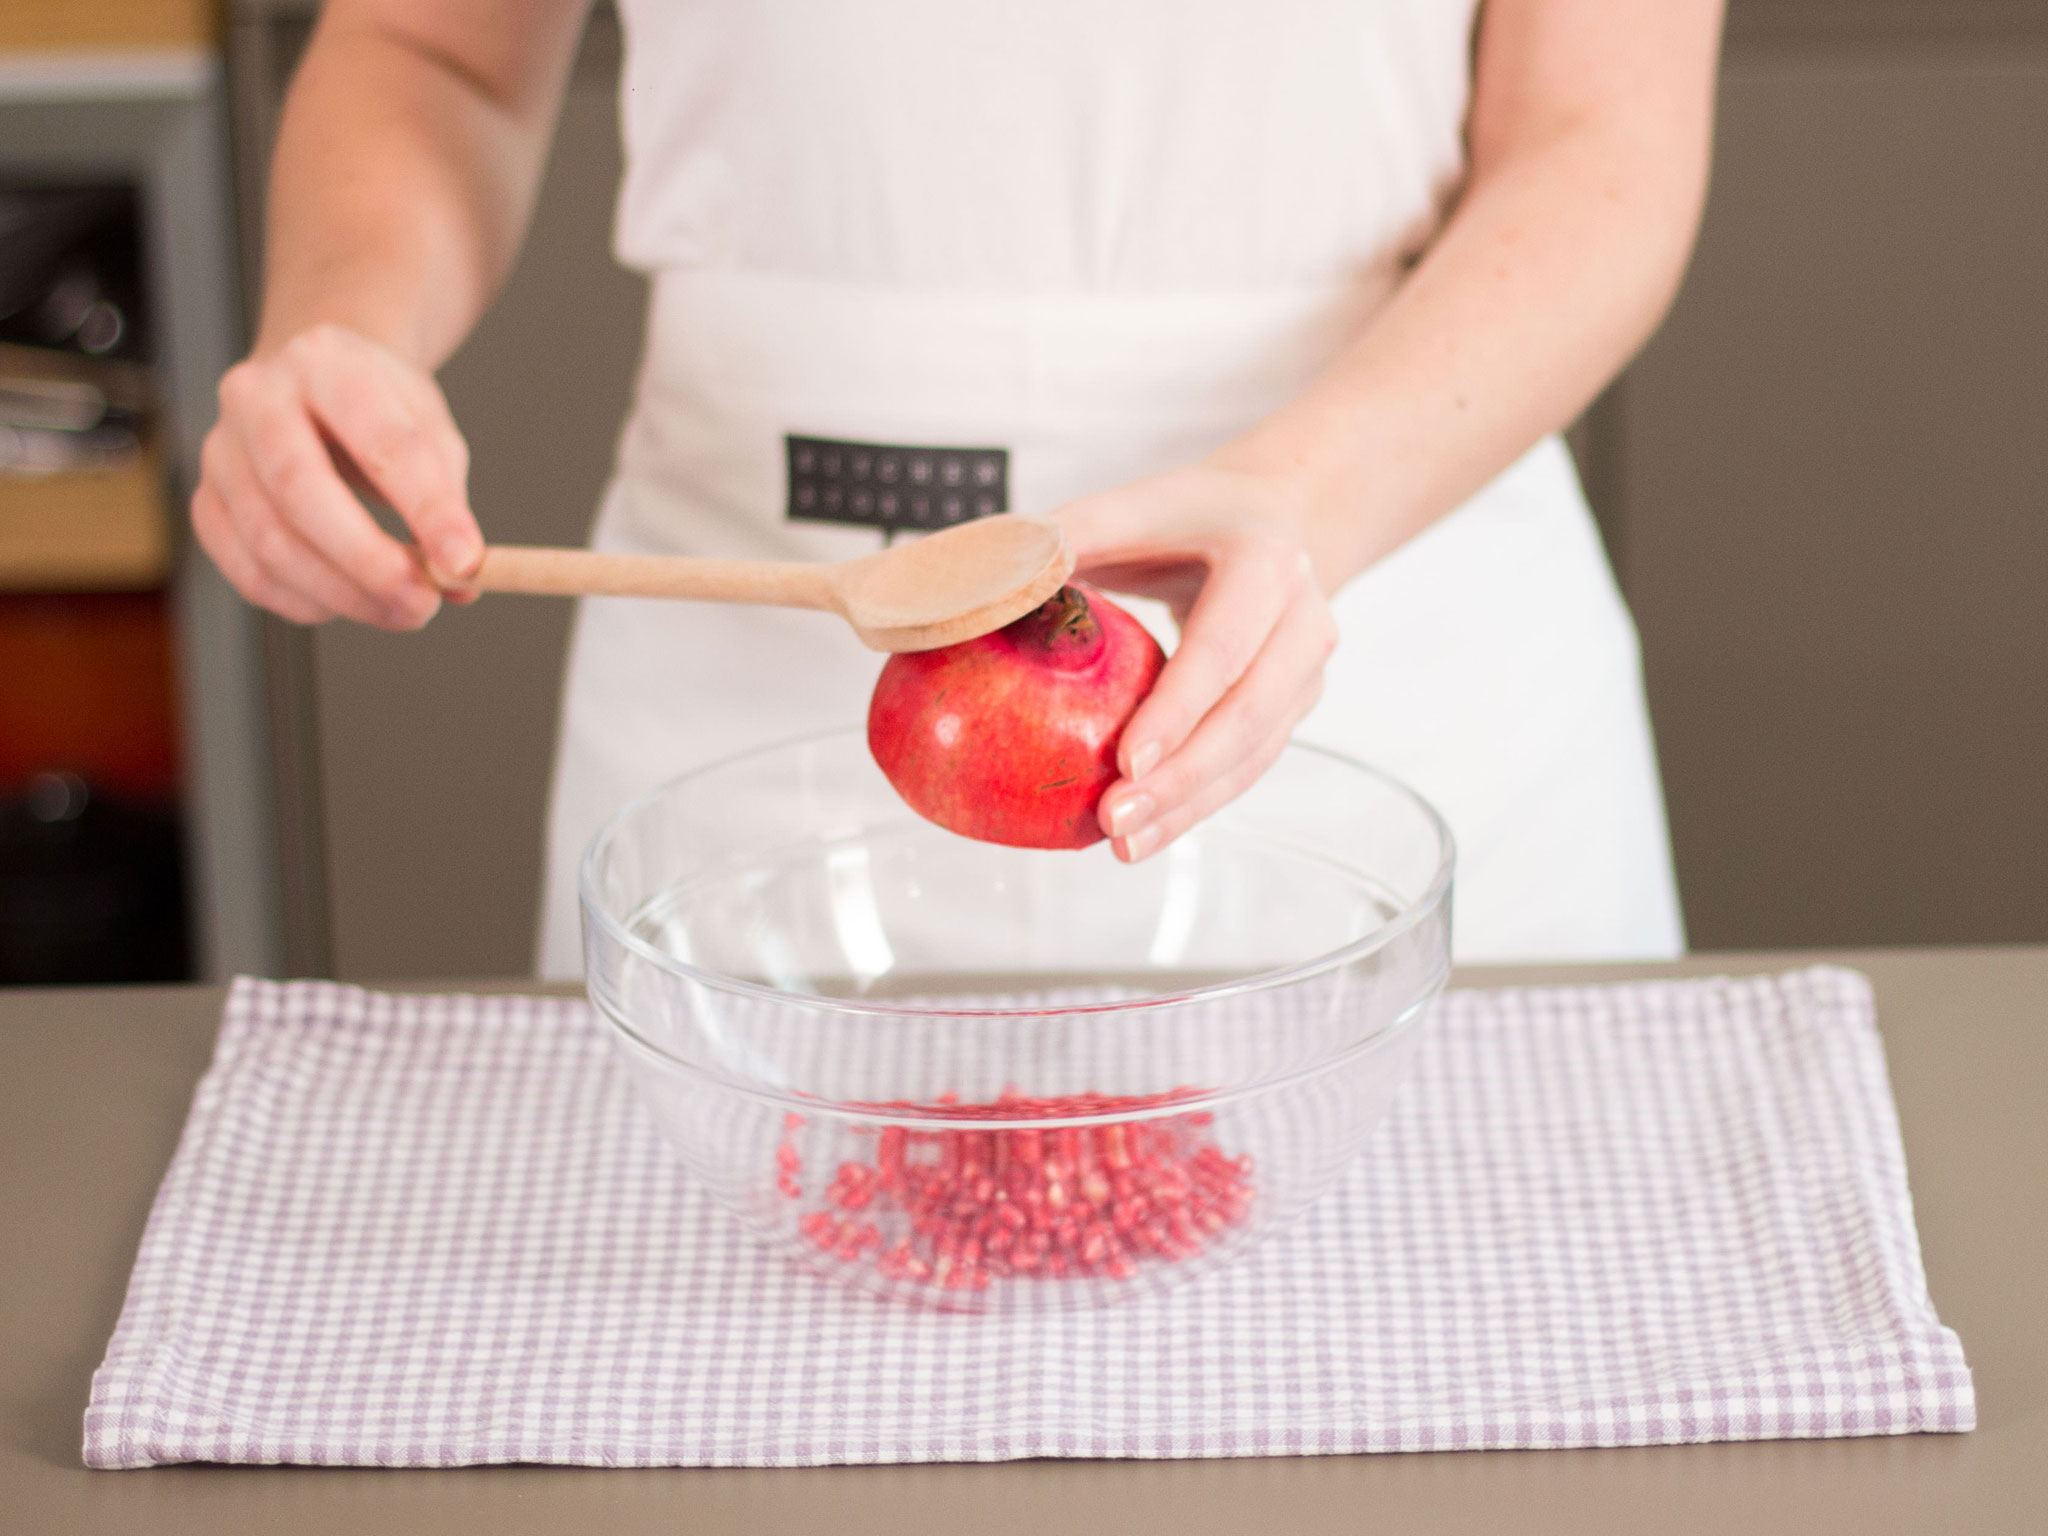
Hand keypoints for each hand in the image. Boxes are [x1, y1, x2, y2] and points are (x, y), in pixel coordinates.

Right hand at [192, 323, 481, 628]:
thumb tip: (459, 578)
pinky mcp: (206, 502)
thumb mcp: (430, 430)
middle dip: (368, 561)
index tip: (465, 560)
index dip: (426, 507)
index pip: (380, 440)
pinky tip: (350, 604)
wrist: (313, 385)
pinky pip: (247, 571)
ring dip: (343, 593)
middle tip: (423, 603)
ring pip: (269, 540)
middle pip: (301, 489)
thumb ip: (447, 500)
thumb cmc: (378, 411)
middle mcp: (257, 397)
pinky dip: (304, 602)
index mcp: (326, 363)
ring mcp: (220, 450)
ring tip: (402, 609)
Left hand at [1053, 462, 1337, 862]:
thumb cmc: (1183, 517)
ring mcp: (1305, 669)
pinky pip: (1249, 767)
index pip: (1222, 645)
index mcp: (1264, 560)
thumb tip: (958, 582)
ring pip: (1255, 754)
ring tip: (1123, 844)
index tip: (1125, 761)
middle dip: (1182, 779)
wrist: (1274, 516)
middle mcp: (1301, 618)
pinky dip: (1198, 805)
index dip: (1177, 707)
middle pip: (1248, 714)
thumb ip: (1052, 542)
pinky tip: (1147, 834)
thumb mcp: (1124, 508)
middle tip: (1113, 820)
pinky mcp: (1293, 706)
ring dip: (1190, 807)